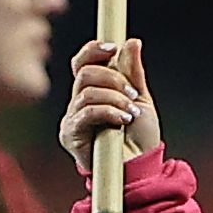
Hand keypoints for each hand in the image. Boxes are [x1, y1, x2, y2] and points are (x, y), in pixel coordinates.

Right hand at [56, 38, 157, 174]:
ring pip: (87, 92)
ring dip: (115, 98)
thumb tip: (131, 42)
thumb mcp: (140, 100)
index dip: (93, 50)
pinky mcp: (70, 135)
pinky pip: (87, 112)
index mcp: (94, 91)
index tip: (113, 46)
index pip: (83, 63)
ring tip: (132, 113)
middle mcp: (79, 102)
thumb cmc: (140, 140)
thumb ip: (132, 73)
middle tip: (132, 93)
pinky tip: (123, 119)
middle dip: (112, 78)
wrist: (141, 170)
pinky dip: (109, 111)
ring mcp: (73, 118)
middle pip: (84, 73)